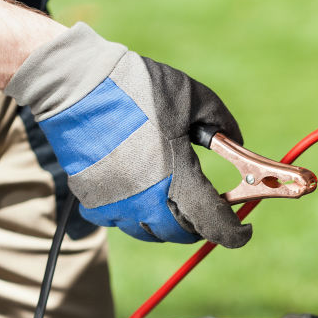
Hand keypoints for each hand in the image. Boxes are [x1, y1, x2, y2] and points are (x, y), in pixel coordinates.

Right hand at [5, 23, 250, 246]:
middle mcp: (145, 199)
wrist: (74, 82)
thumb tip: (237, 142)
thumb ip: (221, 124)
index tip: (243, 231)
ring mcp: (116, 204)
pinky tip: (141, 190)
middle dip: (202, 224)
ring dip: (170, 221)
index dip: (234, 234)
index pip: (213, 223)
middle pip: (183, 233)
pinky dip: (138, 215)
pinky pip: (123, 222)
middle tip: (208, 204)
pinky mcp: (92, 201)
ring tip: (174, 193)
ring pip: (153, 232)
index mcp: (176, 175)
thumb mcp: (192, 97)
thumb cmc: (135, 86)